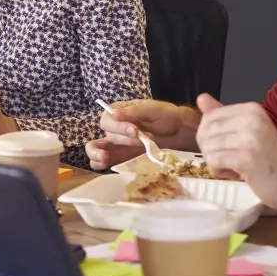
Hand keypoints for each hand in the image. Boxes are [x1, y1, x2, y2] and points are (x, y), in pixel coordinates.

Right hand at [85, 99, 199, 170]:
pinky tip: (103, 165)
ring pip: (99, 147)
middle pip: (106, 133)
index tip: (134, 130)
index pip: (107, 119)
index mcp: (118, 112)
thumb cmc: (165, 115)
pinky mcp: (119, 156)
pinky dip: (98, 163)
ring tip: (115, 155)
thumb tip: (113, 113)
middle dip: (122, 138)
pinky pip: (102, 161)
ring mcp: (115, 143)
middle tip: (139, 139)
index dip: (118, 126)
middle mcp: (114, 127)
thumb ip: (133, 112)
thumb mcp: (152, 109)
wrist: (178, 130)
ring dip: (104, 152)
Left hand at [195, 94, 276, 209]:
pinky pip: (213, 161)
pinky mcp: (247, 157)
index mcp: (251, 109)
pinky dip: (219, 171)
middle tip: (232, 160)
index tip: (229, 147)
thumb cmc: (270, 160)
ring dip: (216, 163)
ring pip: (207, 148)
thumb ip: (223, 116)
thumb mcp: (247, 132)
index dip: (210, 137)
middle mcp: (251, 118)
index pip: (209, 118)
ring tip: (237, 167)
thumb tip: (201, 98)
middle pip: (205, 133)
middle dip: (211, 151)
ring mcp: (250, 137)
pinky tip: (237, 174)